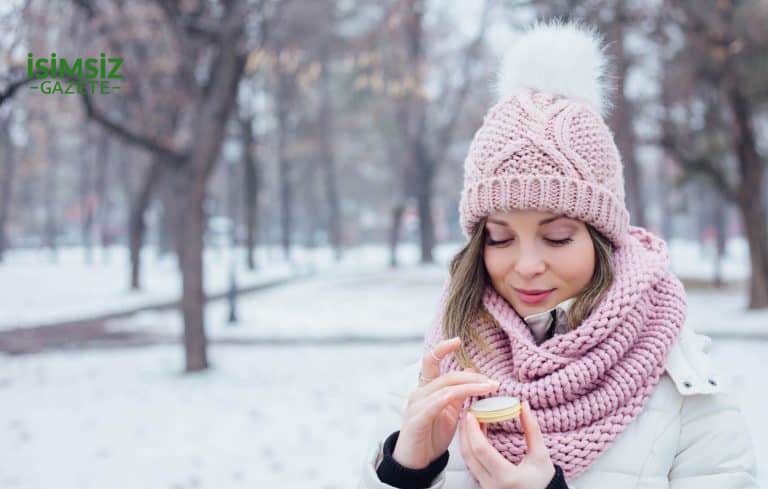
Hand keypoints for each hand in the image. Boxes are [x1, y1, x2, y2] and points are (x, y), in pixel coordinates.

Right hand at [392, 337, 500, 468]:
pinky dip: (455, 397)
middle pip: (447, 376)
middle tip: (492, 382)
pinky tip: (470, 397)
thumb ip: (457, 393)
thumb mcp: (448, 412)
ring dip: (470, 386)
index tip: (457, 340)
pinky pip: (438, 403)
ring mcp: (416, 405)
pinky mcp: (417, 418)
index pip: (430, 361)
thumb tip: (469, 371)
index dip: (442, 349)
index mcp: (426, 389)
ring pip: (446, 387)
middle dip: (472, 377)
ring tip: (489, 388)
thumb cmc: (431, 436)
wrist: (415, 461)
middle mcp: (419, 393)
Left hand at [458, 400, 555, 488]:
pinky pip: (472, 465)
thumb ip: (532, 430)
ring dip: (466, 440)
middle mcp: (492, 485)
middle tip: (468, 413)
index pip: (481, 450)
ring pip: (467, 461)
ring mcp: (486, 488)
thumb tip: (523, 405)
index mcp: (507, 477)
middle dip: (465, 432)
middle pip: (468, 455)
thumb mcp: (541, 456)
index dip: (473, 430)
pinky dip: (471, 448)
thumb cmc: (544, 482)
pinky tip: (476, 436)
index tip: (471, 414)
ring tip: (470, 422)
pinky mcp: (483, 487)